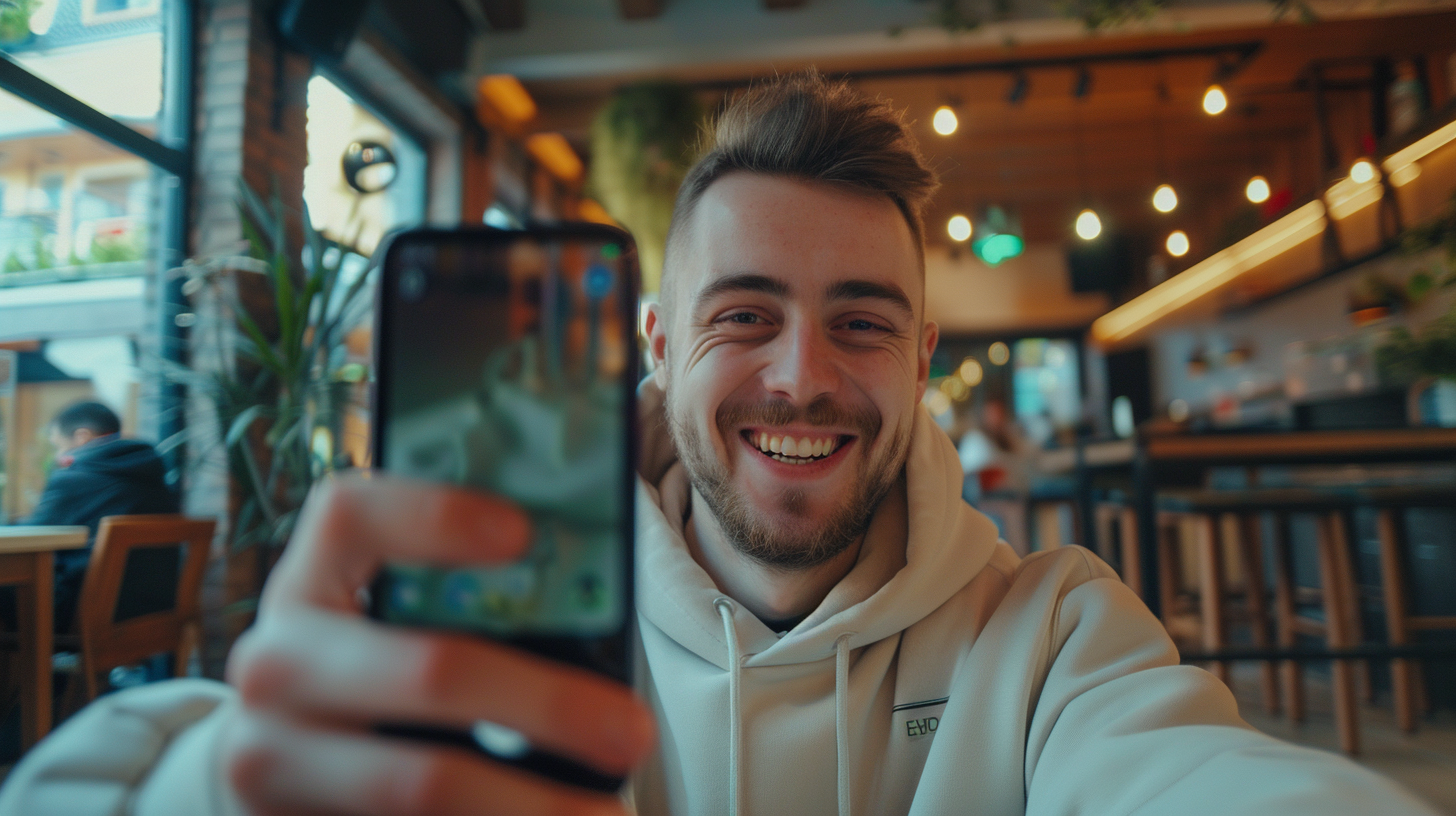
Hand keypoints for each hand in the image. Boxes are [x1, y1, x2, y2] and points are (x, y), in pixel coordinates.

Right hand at [222, 473, 653, 815]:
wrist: (278, 764)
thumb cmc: (375, 668)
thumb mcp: (394, 620)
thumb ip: (464, 601)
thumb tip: (597, 592)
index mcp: (312, 578)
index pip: (352, 514)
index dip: (436, 515)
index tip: (524, 533)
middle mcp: (277, 661)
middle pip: (427, 669)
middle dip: (548, 704)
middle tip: (633, 733)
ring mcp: (270, 752)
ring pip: (420, 783)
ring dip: (532, 806)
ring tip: (608, 815)